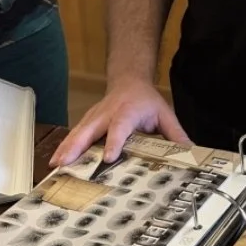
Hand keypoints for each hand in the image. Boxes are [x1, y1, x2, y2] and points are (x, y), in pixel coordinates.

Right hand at [50, 74, 188, 166]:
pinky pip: (74, 136)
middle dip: (78, 146)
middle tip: (66, 162)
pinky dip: (64, 148)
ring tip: (55, 166)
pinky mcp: (87, 122)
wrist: (129, 79)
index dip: (114, 141)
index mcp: (127, 112)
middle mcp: (106, 114)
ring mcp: (94, 117)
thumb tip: (190, 155)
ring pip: (78, 132)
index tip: (108, 158)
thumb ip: (175, 135)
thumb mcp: (165, 114)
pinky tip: (55, 163)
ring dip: (66, 148)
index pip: (120, 127)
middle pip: (90, 129)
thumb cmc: (146, 101)